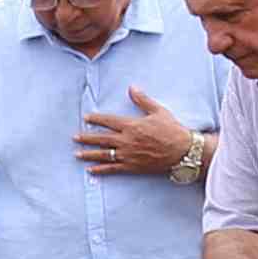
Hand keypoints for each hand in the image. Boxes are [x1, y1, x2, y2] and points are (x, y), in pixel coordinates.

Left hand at [70, 89, 194, 181]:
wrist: (182, 151)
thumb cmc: (172, 130)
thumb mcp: (158, 111)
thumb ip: (142, 100)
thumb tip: (132, 88)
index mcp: (131, 125)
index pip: (108, 121)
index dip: (96, 119)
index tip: (86, 118)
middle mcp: (126, 140)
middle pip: (101, 138)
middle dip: (86, 137)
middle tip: (74, 137)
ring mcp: (128, 155)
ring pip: (104, 154)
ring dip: (89, 154)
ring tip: (77, 154)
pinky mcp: (132, 167)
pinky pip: (113, 169)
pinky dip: (101, 170)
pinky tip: (91, 171)